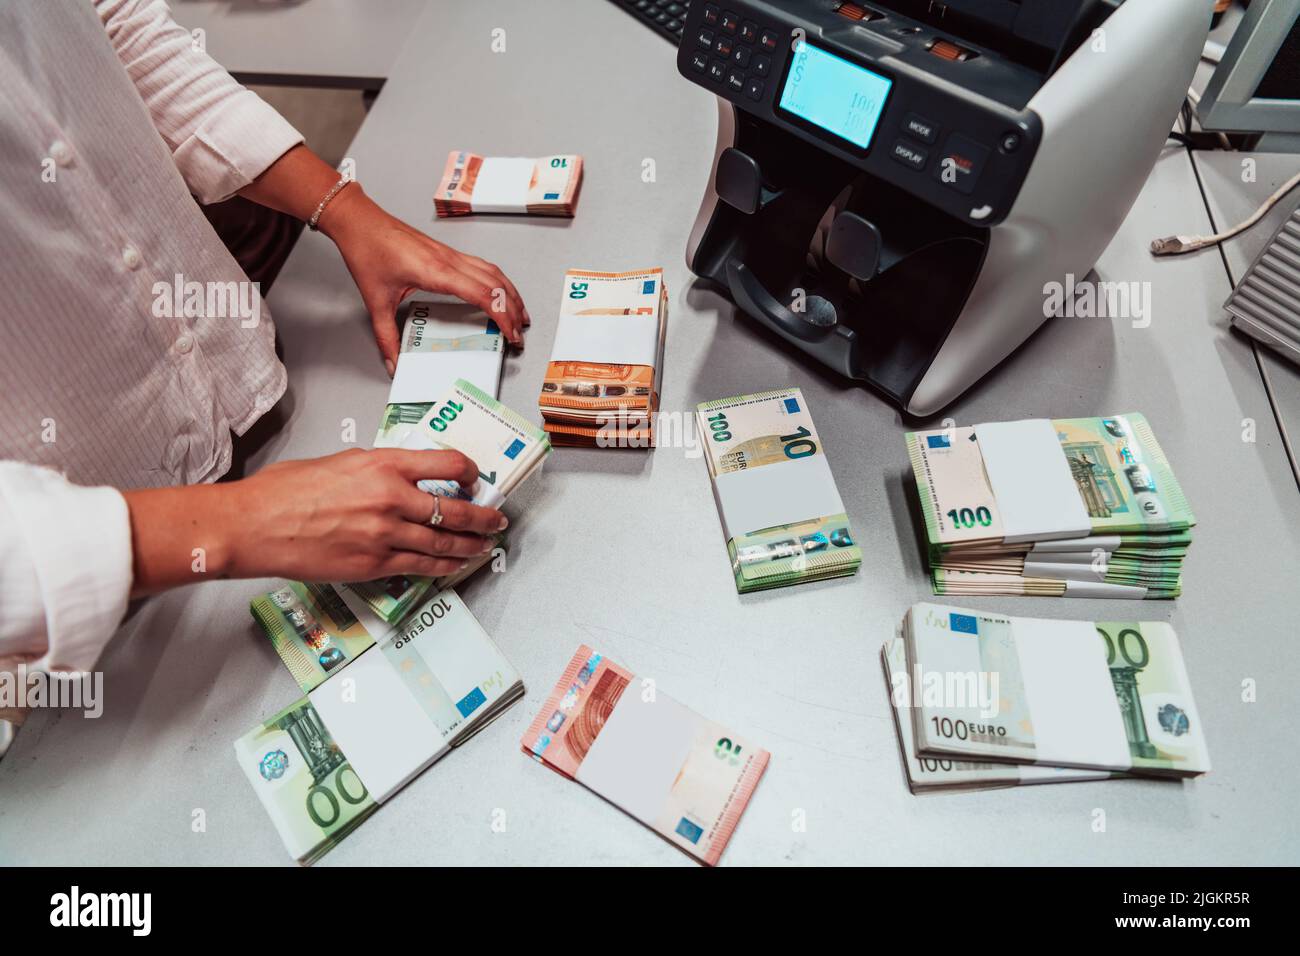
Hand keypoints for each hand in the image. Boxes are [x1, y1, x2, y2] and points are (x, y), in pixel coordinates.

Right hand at [123, 448, 508, 595]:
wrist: (255, 525)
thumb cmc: (285, 491)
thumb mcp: (341, 462)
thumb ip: (377, 469)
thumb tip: (401, 477)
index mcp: (383, 464)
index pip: (448, 463)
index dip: (470, 471)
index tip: (476, 477)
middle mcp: (391, 498)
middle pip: (456, 509)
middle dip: (484, 517)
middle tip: (497, 519)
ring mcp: (385, 534)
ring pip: (445, 543)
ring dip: (472, 545)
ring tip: (486, 545)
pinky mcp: (374, 564)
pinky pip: (421, 566)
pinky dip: (444, 565)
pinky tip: (455, 564)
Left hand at [323, 186, 529, 373]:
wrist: (359, 221)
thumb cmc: (368, 251)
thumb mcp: (375, 302)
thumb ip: (386, 337)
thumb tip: (394, 362)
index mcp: (436, 272)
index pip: (483, 295)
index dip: (502, 316)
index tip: (511, 335)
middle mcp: (449, 261)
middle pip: (496, 285)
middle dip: (513, 311)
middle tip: (519, 334)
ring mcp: (450, 254)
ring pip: (494, 273)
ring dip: (510, 294)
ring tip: (520, 315)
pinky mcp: (447, 252)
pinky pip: (483, 266)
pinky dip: (498, 282)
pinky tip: (499, 291)